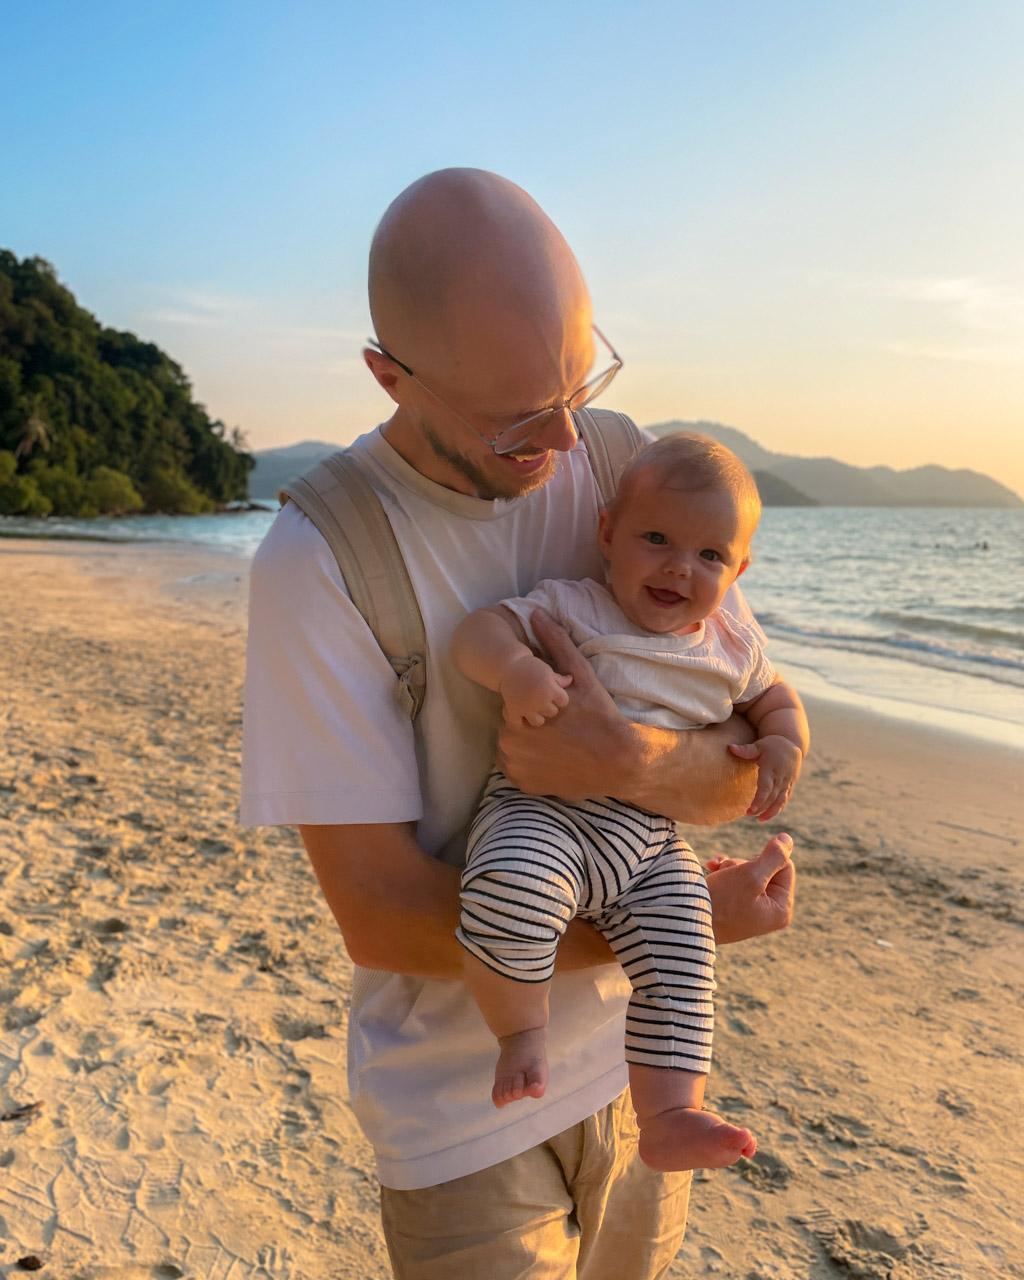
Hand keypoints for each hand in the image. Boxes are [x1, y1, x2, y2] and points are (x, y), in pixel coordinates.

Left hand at [496, 610, 628, 798]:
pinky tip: (555, 758)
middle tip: (560, 725)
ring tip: (558, 741)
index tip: (556, 709)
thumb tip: (536, 615)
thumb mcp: (580, 675)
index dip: (533, 704)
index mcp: (515, 715)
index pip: (514, 704)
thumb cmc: (600, 715)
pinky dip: (532, 765)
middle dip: (530, 723)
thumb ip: (555, 644)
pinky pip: (520, 771)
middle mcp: (509, 745)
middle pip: (511, 726)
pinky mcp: (527, 787)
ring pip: (514, 749)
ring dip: (528, 744)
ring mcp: (517, 770)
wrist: (621, 761)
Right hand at [498, 652, 572, 726]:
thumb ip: (559, 679)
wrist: (509, 665)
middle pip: (552, 712)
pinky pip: (518, 723)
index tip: (554, 693)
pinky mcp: (513, 710)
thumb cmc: (531, 666)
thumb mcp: (547, 670)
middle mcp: (539, 700)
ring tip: (533, 709)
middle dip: (549, 706)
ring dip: (537, 716)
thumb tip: (571, 680)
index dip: (560, 697)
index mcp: (550, 689)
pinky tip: (520, 715)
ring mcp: (526, 707)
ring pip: (538, 721)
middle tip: (542, 699)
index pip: (563, 702)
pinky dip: (519, 721)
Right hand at [704, 833, 794, 943]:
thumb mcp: (750, 874)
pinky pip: (737, 880)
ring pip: (750, 871)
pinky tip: (711, 870)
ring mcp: (753, 910)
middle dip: (744, 864)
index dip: (763, 859)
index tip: (743, 871)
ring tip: (718, 875)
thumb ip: (773, 856)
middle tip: (727, 873)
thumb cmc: (721, 901)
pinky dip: (724, 872)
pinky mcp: (737, 907)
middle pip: (767, 868)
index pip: (785, 866)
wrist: (686, 921)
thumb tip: (788, 839)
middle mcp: (771, 912)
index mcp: (782, 909)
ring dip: (731, 867)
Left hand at [728, 735, 802, 820]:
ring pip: (780, 800)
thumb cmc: (772, 745)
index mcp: (772, 768)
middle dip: (762, 807)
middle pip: (772, 796)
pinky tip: (768, 815)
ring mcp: (787, 782)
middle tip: (749, 814)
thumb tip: (730, 748)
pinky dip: (778, 808)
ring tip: (760, 819)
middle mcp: (781, 777)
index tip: (751, 810)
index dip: (759, 800)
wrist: (792, 744)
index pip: (766, 787)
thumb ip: (746, 750)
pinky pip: (785, 799)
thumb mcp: (760, 745)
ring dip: (771, 811)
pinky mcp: (790, 785)